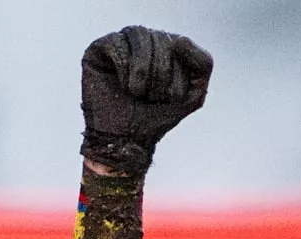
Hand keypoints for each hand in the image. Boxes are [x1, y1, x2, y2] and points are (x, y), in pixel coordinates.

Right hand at [80, 26, 212, 174]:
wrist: (126, 140)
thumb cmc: (158, 117)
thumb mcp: (193, 95)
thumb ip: (202, 64)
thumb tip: (179, 40)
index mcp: (168, 46)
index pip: (182, 44)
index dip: (180, 74)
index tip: (172, 97)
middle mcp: (145, 40)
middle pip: (162, 40)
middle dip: (162, 75)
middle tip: (152, 98)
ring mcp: (121, 41)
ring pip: (140, 36)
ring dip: (144, 71)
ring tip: (138, 93)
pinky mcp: (98, 49)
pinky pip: (116, 44)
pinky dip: (123, 68)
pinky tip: (122, 86)